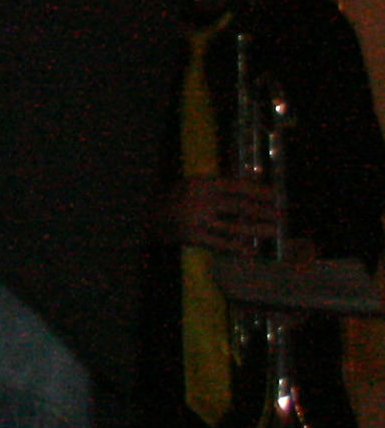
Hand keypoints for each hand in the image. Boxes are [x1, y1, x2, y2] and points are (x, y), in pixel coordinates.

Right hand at [157, 173, 280, 258]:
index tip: (276, 195)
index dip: (258, 190)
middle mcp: (199, 201)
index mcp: (200, 184)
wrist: (146, 218)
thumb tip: (256, 176)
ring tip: (274, 232)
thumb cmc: (174, 198)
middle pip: (239, 206)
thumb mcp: (195, 184)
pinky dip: (238, 248)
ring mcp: (196, 220)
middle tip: (281, 215)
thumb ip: (223, 182)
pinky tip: (252, 251)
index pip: (236, 186)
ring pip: (234, 227)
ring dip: (257, 230)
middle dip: (263, 211)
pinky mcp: (193, 237)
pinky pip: (220, 244)